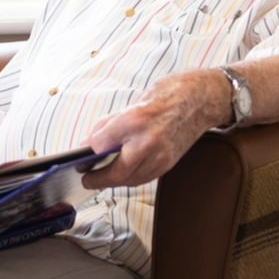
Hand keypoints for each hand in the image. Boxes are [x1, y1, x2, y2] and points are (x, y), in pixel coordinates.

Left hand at [82, 70, 225, 188]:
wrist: (199, 99)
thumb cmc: (165, 97)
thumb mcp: (130, 106)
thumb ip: (107, 127)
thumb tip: (88, 145)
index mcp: (134, 120)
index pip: (101, 145)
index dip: (87, 156)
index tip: (79, 160)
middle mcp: (148, 141)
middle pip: (117, 173)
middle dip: (99, 179)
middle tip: (87, 178)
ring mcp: (161, 155)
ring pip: (131, 180)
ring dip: (114, 181)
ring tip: (102, 177)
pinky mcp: (169, 164)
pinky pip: (144, 178)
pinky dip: (131, 178)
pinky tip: (122, 173)